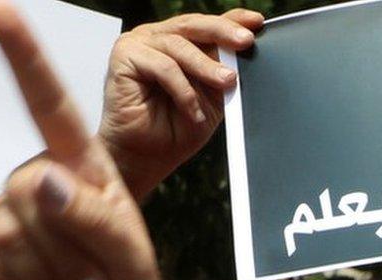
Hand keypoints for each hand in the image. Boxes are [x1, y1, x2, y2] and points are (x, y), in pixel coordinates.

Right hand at [0, 0, 164, 279]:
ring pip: (15, 238)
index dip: (25, 58)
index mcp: (82, 172)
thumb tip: (43, 179)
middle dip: (77, 256)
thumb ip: (99, 219)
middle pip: (36, 195)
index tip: (0, 8)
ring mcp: (0, 221)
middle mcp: (34, 187)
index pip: (50, 107)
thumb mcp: (134, 260)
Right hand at [98, 9, 263, 200]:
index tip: (257, 22)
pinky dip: (183, 89)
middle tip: (246, 41)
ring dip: (206, 66)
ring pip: (180, 45)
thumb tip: (246, 54)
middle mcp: (157, 37)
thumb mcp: (212, 98)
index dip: (232, 19)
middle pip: (193, 25)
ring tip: (227, 83)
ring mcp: (138, 44)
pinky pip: (163, 66)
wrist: (147, 156)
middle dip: (223, 32)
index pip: (207, 24)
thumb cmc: (177, 128)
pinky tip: (193, 110)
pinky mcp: (124, 56)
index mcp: (179, 41)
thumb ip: (223, 73)